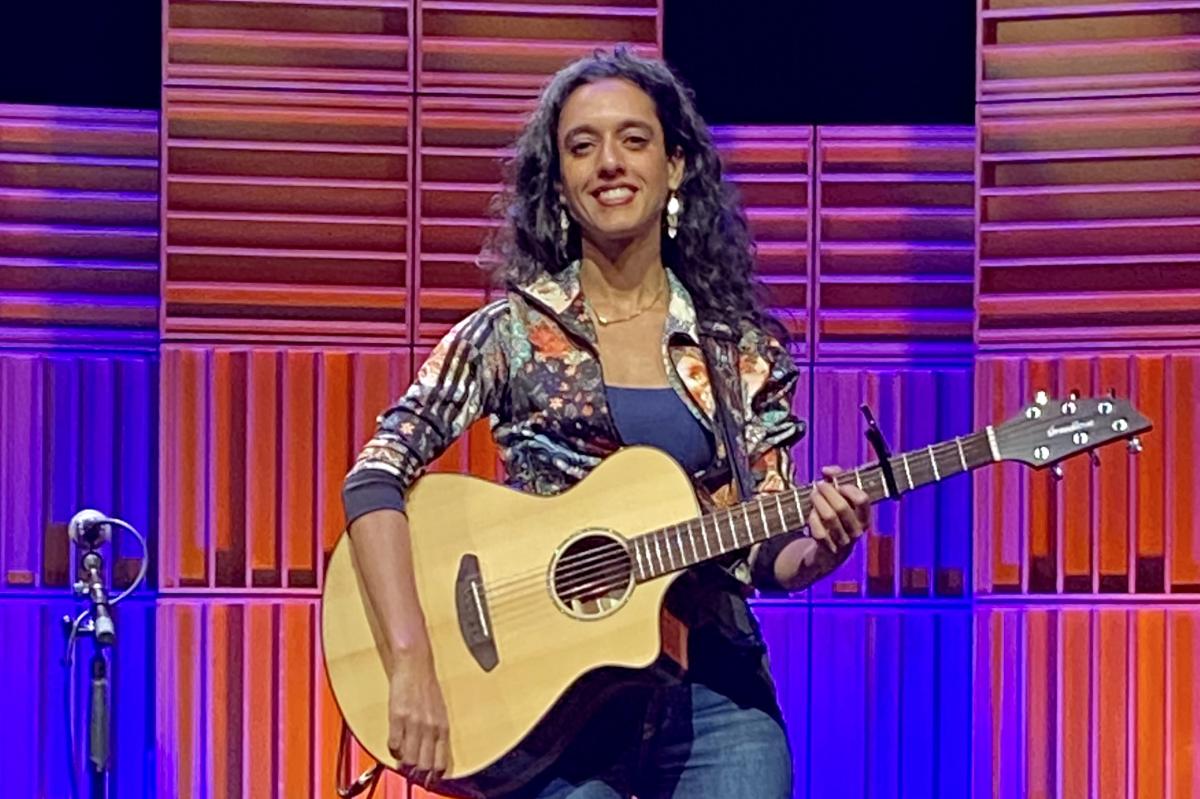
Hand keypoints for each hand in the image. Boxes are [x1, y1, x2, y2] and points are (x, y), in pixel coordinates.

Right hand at [387, 648, 449, 784]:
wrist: (415, 665)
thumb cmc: (428, 687)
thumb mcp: (440, 711)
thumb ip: (437, 732)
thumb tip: (433, 753)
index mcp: (442, 726)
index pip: (440, 761)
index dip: (434, 775)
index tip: (430, 780)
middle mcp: (430, 727)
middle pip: (424, 764)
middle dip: (418, 773)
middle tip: (413, 774)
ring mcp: (413, 724)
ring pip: (408, 758)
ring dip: (404, 763)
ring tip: (403, 760)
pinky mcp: (397, 717)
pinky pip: (393, 744)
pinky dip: (393, 749)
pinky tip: (394, 746)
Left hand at [807, 465, 870, 556]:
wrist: (830, 553)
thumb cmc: (838, 518)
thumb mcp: (843, 499)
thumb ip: (838, 479)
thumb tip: (827, 470)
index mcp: (865, 517)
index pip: (862, 499)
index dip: (848, 488)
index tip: (838, 484)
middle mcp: (857, 530)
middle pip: (841, 506)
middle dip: (827, 491)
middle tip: (818, 485)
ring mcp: (843, 541)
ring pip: (828, 516)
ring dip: (818, 501)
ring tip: (813, 494)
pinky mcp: (828, 548)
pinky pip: (819, 530)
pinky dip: (813, 519)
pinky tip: (812, 513)